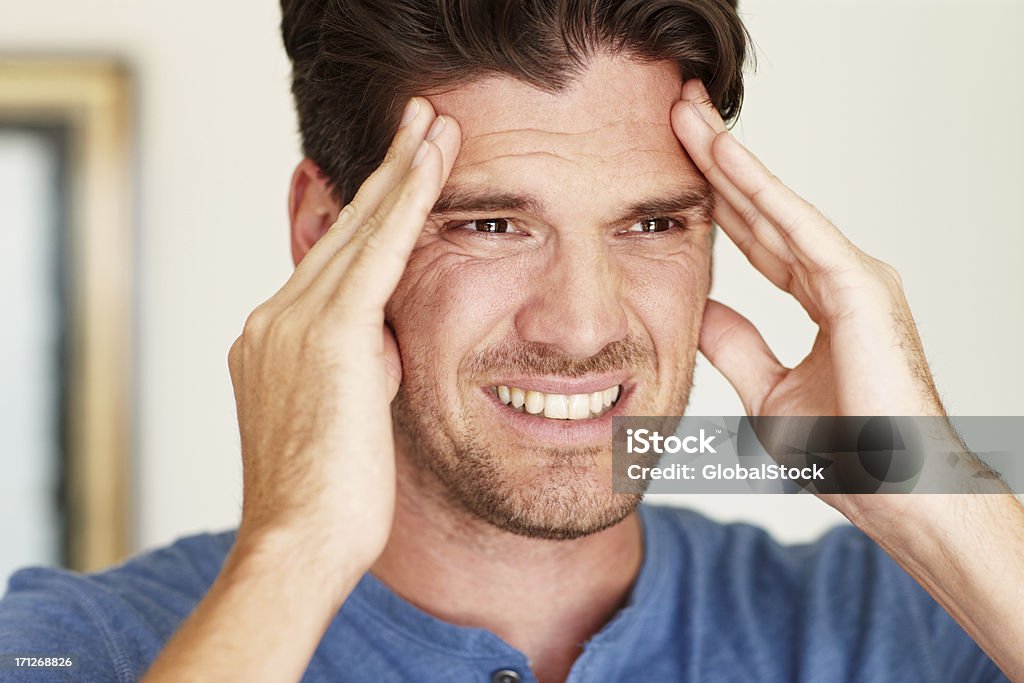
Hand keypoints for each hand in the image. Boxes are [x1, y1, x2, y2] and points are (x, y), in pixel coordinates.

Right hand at [227, 98, 460, 577]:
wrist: (298, 547)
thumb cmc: (328, 503)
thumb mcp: (343, 421)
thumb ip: (359, 370)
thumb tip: (386, 346)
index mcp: (273, 340)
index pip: (332, 262)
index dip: (369, 213)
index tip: (399, 175)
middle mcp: (273, 319)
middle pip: (341, 230)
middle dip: (386, 172)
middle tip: (419, 120)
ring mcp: (291, 323)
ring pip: (358, 230)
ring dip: (402, 172)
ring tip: (434, 124)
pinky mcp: (326, 336)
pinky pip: (375, 254)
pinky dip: (407, 204)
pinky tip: (432, 162)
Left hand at [672, 80, 942, 419]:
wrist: (892, 491)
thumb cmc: (847, 451)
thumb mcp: (765, 388)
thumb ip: (735, 343)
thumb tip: (697, 308)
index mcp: (822, 297)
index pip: (757, 237)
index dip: (717, 199)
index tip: (676, 163)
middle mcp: (839, 276)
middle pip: (763, 209)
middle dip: (717, 161)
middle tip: (678, 112)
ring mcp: (853, 276)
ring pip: (777, 207)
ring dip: (729, 159)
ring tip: (687, 115)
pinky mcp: (860, 287)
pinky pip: (799, 230)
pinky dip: (760, 192)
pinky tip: (724, 157)